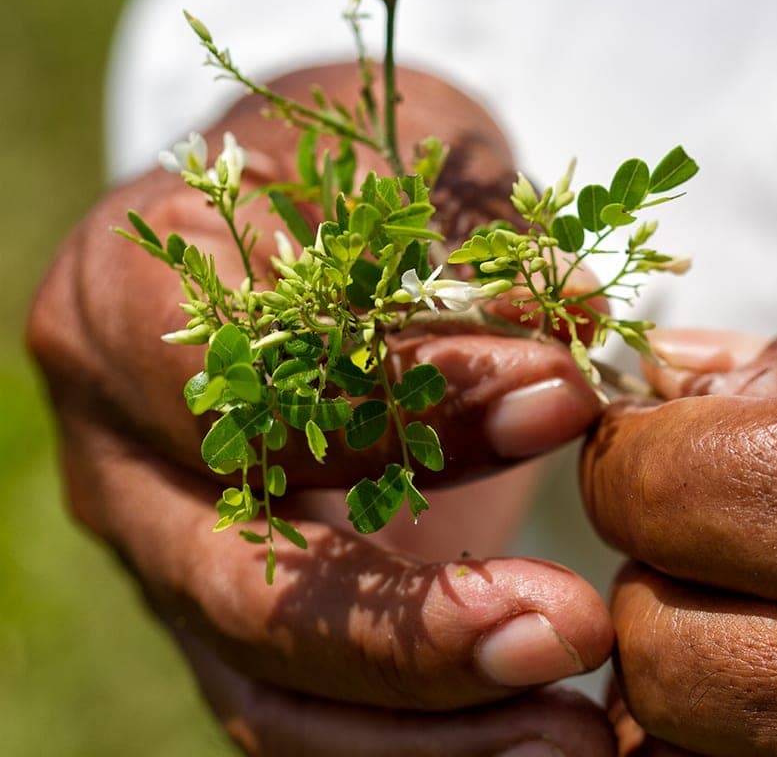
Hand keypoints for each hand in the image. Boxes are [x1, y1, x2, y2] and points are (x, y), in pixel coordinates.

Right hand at [30, 65, 614, 755]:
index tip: (561, 392)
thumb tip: (574, 323)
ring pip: (267, 684)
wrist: (300, 226)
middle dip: (409, 624)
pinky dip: (420, 746)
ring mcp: (169, 554)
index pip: (250, 377)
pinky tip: (534, 739)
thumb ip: (475, 234)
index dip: (403, 395)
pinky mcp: (230, 617)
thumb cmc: (350, 175)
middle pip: (240, 579)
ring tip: (571, 737)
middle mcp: (123, 453)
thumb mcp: (408, 157)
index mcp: (124, 302)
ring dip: (425, 727)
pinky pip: (307, 716)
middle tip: (569, 626)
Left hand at [582, 312, 776, 754]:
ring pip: (686, 744)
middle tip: (715, 536)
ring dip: (694, 665)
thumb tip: (666, 374)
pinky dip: (742, 739)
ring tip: (773, 610)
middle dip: (656, 574)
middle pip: (656, 645)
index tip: (657, 450)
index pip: (664, 496)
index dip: (632, 461)